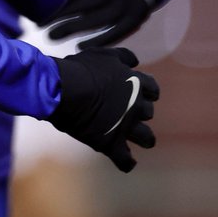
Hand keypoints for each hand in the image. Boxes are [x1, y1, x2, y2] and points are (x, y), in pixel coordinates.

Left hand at [46, 0, 167, 47]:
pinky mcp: (135, 19)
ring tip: (51, 37)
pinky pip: (116, 33)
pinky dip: (99, 42)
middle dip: (59, 17)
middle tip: (37, 26)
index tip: (38, 7)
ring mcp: (127, 6)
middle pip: (82, 6)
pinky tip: (80, 47)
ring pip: (95, 22)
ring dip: (72, 31)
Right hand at [48, 46, 158, 171]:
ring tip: (133, 136)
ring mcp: (125, 128)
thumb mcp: (103, 54)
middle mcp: (136, 107)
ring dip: (142, 137)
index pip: (153, 89)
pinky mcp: (111, 144)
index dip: (146, 90)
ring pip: (147, 138)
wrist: (64, 91)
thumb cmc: (81, 69)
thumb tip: (136, 61)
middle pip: (148, 112)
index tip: (138, 91)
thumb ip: (123, 56)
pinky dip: (126, 162)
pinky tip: (125, 160)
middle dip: (139, 111)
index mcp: (136, 84)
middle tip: (125, 109)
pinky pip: (126, 161)